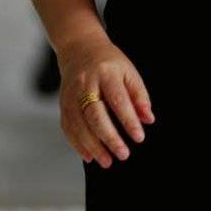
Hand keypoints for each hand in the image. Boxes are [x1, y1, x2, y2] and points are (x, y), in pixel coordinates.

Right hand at [57, 34, 155, 168]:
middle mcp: (86, 83)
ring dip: (93, 147)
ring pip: (79, 125)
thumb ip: (139, 95)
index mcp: (106, 73)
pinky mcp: (63, 104)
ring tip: (108, 161)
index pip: (118, 99)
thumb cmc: (109, 62)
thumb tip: (148, 119)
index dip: (129, 120)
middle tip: (124, 154)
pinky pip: (68, 128)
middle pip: (95, 115)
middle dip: (110, 137)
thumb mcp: (129, 71)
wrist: (80, 49)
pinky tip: (90, 156)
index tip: (139, 137)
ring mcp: (71, 94)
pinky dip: (78, 144)